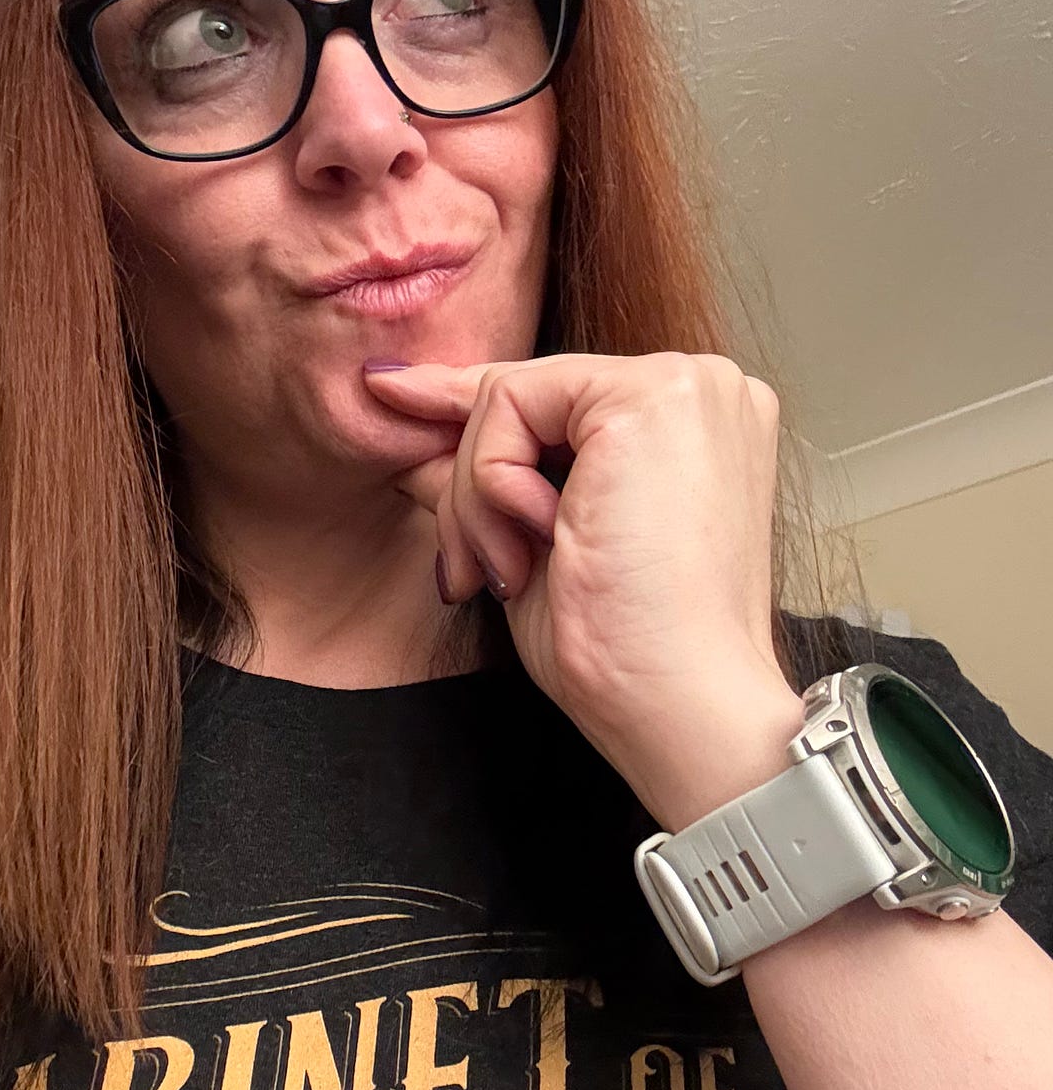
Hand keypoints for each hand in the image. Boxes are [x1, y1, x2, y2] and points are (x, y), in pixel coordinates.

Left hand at [360, 351, 800, 821]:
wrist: (678, 705)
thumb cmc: (625, 654)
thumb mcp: (532, 547)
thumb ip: (484, 483)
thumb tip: (414, 447)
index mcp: (692, 428)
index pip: (555, 400)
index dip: (468, 408)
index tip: (388, 396)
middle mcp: (702, 389)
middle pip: (525, 396)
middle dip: (467, 487)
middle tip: (469, 574)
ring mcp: (684, 385)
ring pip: (507, 399)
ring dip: (476, 499)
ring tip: (511, 573)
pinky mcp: (652, 395)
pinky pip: (509, 402)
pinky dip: (491, 483)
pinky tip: (537, 541)